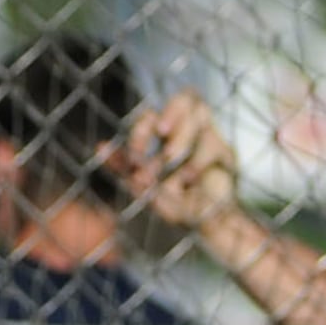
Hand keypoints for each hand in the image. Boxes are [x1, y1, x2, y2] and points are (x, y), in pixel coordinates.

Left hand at [123, 90, 241, 232]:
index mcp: (167, 137)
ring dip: (183, 138)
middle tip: (162, 132)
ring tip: (173, 162)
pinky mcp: (227, 152)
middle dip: (174, 113)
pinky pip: (212, 143)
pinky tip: (190, 178)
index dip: (142, 128)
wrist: (210, 226)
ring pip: (199, 115)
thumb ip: (123, 167)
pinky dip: (198, 160)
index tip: (136, 155)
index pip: (152, 115)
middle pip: (186, 98)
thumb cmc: (177, 207)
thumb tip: (99, 146)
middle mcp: (190, 133)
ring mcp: (211, 139)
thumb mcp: (144, 188)